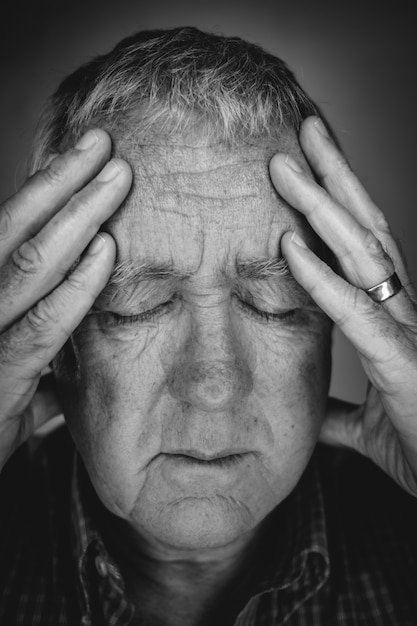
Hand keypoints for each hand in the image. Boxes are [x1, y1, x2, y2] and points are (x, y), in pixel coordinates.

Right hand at [0, 129, 131, 471]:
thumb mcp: (16, 381)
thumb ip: (44, 354)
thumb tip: (83, 350)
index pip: (13, 227)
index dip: (48, 188)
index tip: (86, 156)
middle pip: (16, 226)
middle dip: (63, 181)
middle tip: (103, 142)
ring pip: (27, 262)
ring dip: (76, 214)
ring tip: (115, 177)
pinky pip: (40, 325)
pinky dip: (75, 285)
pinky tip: (105, 252)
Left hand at [270, 116, 416, 495]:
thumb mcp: (369, 428)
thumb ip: (339, 411)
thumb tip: (311, 411)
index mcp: (394, 321)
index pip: (365, 250)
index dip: (338, 206)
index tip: (308, 168)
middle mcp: (404, 314)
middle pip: (367, 231)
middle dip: (334, 177)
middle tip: (301, 131)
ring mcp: (408, 333)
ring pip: (364, 254)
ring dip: (322, 206)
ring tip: (284, 164)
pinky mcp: (405, 364)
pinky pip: (356, 313)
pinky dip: (320, 279)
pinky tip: (288, 247)